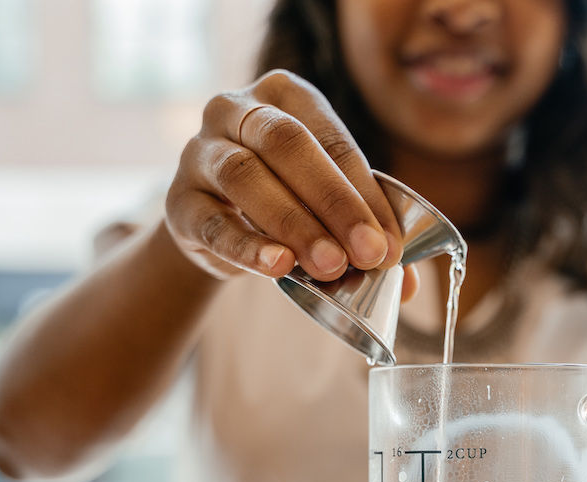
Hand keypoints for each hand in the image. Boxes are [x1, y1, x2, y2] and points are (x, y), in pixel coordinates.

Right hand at [165, 70, 417, 298]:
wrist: (213, 223)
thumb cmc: (281, 198)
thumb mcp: (323, 202)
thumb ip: (363, 229)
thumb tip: (407, 281)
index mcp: (285, 95)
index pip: (332, 138)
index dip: (364, 193)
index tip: (390, 245)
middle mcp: (236, 110)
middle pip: (287, 144)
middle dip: (334, 202)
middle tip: (367, 255)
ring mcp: (199, 151)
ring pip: (244, 176)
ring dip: (293, 224)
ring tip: (329, 266)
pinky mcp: (179, 201)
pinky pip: (212, 222)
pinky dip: (247, 247)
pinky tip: (279, 266)